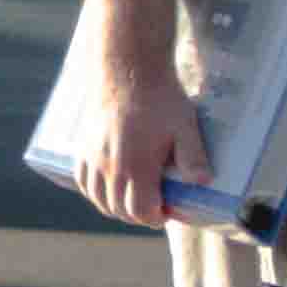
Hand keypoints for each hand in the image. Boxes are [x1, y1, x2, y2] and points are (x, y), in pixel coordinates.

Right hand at [63, 25, 212, 228]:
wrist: (127, 69)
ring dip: (116, 207)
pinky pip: (83, 182)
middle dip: (138, 215)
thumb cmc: (159, 98)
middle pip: (119, 210)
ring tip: (134, 199)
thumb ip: (193, 157)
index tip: (167, 211)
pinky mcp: (84, 147)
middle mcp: (110, 167)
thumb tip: (202, 182)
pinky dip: (96, 192)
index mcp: (136, 166)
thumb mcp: (185, 126)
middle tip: (155, 206)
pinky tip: (110, 187)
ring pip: (99, 199)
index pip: (140, 212)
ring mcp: (93, 158)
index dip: (155, 217)